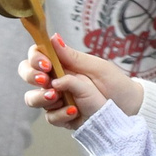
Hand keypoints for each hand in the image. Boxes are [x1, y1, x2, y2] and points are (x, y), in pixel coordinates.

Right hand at [20, 37, 139, 126]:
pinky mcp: (61, 118)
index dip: (34, 59)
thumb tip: (52, 37)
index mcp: (61, 65)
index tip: (46, 64)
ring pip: (32, 98)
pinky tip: (75, 111)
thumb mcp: (95, 67)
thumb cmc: (114, 84)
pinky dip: (60, 114)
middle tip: (45, 80)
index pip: (36, 57)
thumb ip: (72, 56)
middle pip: (27, 75)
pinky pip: (50, 117)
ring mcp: (56, 100)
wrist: (129, 108)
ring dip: (41, 97)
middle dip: (31, 76)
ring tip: (57, 96)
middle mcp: (54, 81)